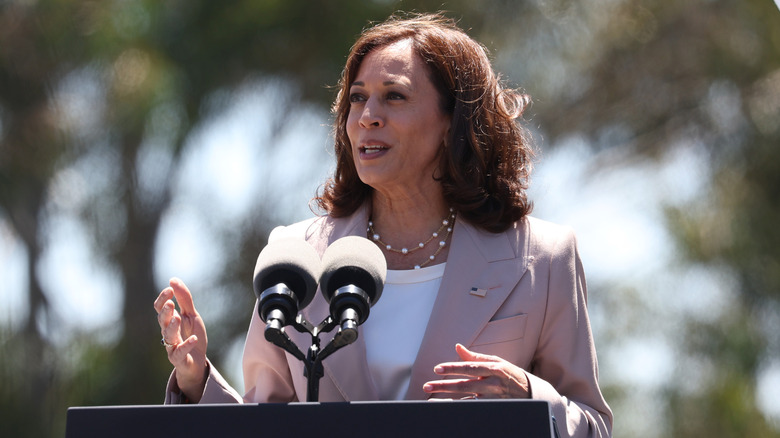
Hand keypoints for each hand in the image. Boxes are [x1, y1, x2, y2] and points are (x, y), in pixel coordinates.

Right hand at [153, 278, 207, 401]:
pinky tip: (194, 338)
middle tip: (171, 304)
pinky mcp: (178, 359)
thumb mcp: (192, 315)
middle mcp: (168, 332)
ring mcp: (172, 346)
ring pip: (167, 336)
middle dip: (165, 312)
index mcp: (170, 321)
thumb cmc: (192, 335)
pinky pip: (180, 352)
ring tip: (178, 318)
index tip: (169, 289)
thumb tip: (173, 279)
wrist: (197, 362)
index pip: (160, 308)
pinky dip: (186, 345)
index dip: (163, 299)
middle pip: (162, 321)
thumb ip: (184, 299)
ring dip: (172, 327)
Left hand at [423, 344, 529, 398]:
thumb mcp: (496, 362)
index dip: (453, 368)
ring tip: (432, 400)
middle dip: (444, 386)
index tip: (437, 369)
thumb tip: (457, 347)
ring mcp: (494, 398)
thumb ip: (475, 357)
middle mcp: (493, 383)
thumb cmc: (509, 374)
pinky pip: (474, 408)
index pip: (470, 368)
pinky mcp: (494, 407)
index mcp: (494, 368)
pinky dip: (461, 408)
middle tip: (428, 386)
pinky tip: (448, 407)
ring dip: (448, 400)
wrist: (530, 392)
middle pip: (465, 385)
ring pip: (467, 400)